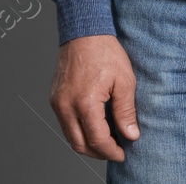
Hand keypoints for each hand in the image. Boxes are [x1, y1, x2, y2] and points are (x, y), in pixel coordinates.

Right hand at [50, 33, 139, 160]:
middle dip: (98, 153)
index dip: (111, 151)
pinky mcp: (55, 98)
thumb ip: (126, 111)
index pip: (97, 140)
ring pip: (70, 136)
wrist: (84, 32)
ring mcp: (58, 102)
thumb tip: (131, 134)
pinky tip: (93, 127)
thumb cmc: (104, 52)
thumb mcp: (124, 80)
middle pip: (80, 144)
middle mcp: (66, 106)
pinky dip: (78, 131)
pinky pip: (65, 123)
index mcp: (85, 102)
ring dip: (87, 144)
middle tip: (114, 151)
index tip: (122, 154)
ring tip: (106, 141)